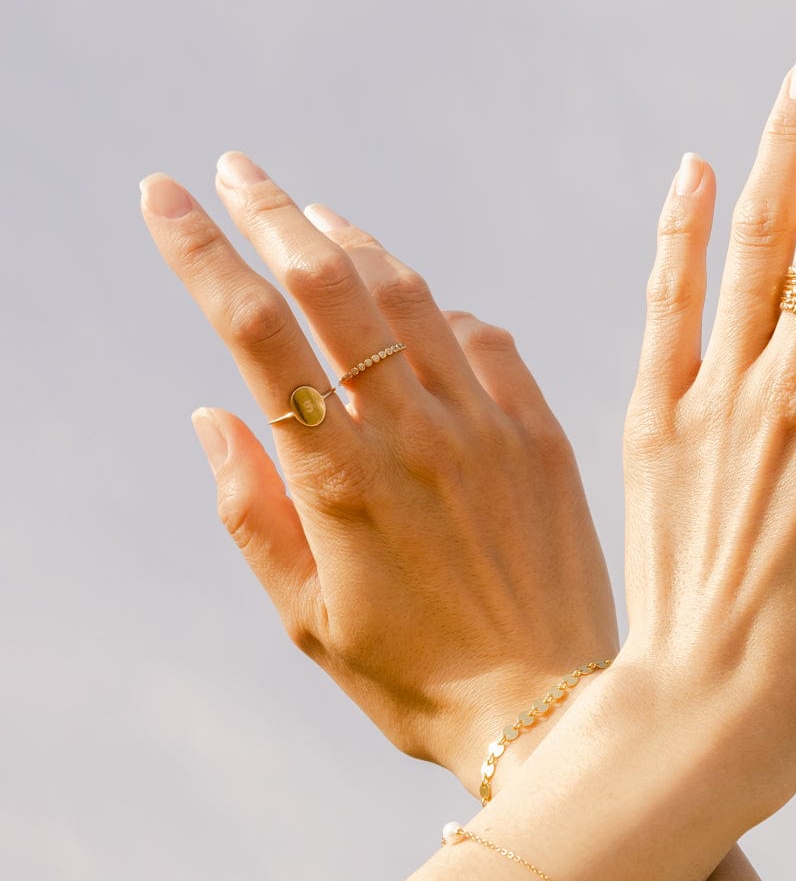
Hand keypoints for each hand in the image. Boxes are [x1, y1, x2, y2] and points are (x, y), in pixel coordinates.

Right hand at [140, 157, 617, 791]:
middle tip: (241, 171)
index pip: (257, 334)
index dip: (201, 254)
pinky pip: (489, 341)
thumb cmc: (415, 679)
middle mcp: (414, 435)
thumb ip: (254, 513)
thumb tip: (213, 413)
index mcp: (340, 480)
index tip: (165, 195)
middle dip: (275, 213)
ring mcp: (487, 428)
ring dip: (358, 245)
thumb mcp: (308, 620)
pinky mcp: (542, 437)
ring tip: (319, 222)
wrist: (546, 710)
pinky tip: (425, 315)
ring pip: (414, 297)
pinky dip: (445, 315)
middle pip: (334, 285)